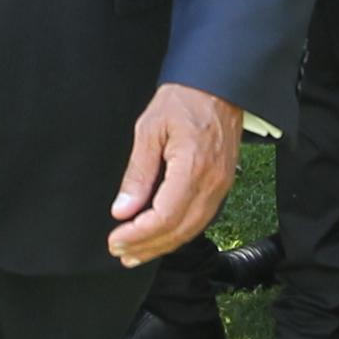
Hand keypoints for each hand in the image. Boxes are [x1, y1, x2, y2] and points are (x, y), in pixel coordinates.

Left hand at [108, 84, 241, 265]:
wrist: (218, 85)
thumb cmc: (185, 100)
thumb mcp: (149, 130)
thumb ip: (137, 174)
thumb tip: (123, 209)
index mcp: (192, 167)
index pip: (164, 217)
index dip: (138, 235)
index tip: (116, 240)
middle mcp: (212, 182)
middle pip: (179, 230)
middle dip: (147, 246)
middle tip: (121, 252)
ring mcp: (221, 185)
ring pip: (192, 229)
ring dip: (162, 245)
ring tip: (136, 252)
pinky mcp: (222, 184)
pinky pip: (201, 219)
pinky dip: (178, 232)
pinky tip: (161, 236)